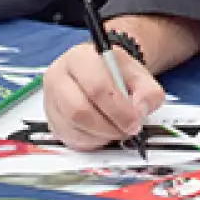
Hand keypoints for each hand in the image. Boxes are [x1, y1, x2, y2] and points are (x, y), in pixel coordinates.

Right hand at [42, 41, 165, 150]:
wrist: (102, 72)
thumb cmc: (117, 73)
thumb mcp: (139, 73)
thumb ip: (148, 90)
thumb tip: (140, 109)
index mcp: (80, 58)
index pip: (96, 87)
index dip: (118, 109)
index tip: (135, 120)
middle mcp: (59, 77)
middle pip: (79, 110)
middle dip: (109, 126)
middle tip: (128, 129)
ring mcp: (51, 100)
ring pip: (74, 128)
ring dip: (102, 135)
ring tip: (118, 129)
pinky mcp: (52, 121)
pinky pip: (71, 139)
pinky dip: (93, 141)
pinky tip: (104, 132)